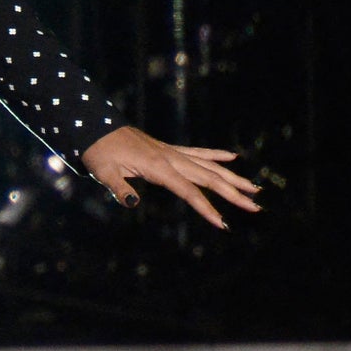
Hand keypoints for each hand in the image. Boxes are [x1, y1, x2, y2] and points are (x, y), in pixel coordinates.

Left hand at [80, 125, 261, 229]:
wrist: (94, 127)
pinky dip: (215, 155)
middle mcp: (170, 158)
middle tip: (255, 207)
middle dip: (233, 193)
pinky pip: (197, 152)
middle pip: (208, 178)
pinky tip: (232, 157)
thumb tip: (132, 202)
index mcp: (158, 167)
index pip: (189, 191)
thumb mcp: (102, 172)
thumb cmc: (98, 152)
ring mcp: (171, 151)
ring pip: (208, 166)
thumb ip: (119, 188)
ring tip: (255, 188)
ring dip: (232, 177)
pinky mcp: (168, 148)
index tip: (222, 223)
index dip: (206, 208)